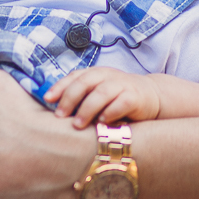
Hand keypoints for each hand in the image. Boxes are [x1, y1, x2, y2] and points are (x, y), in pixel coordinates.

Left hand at [44, 67, 161, 127]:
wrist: (150, 96)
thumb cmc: (117, 97)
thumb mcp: (98, 92)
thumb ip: (81, 97)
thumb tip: (54, 109)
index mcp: (95, 74)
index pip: (74, 77)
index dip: (60, 86)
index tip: (47, 99)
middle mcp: (107, 76)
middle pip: (85, 83)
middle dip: (70, 99)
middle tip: (60, 115)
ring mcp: (122, 85)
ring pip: (101, 93)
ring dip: (87, 109)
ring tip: (78, 124)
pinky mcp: (135, 97)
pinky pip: (121, 103)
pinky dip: (110, 112)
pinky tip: (102, 121)